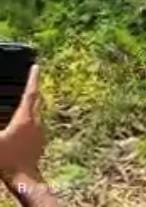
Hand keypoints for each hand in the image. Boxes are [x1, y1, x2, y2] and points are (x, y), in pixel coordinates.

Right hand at [0, 65, 44, 181]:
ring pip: (38, 111)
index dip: (33, 78)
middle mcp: (36, 122)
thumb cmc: (5, 160)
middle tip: (31, 79)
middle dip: (34, 88)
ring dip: (33, 103)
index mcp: (25, 118)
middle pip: (37, 100)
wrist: (23, 178)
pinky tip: (24, 121)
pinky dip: (31, 116)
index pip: (30, 93)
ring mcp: (40, 132)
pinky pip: (37, 122)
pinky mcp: (40, 141)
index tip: (36, 66)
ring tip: (26, 97)